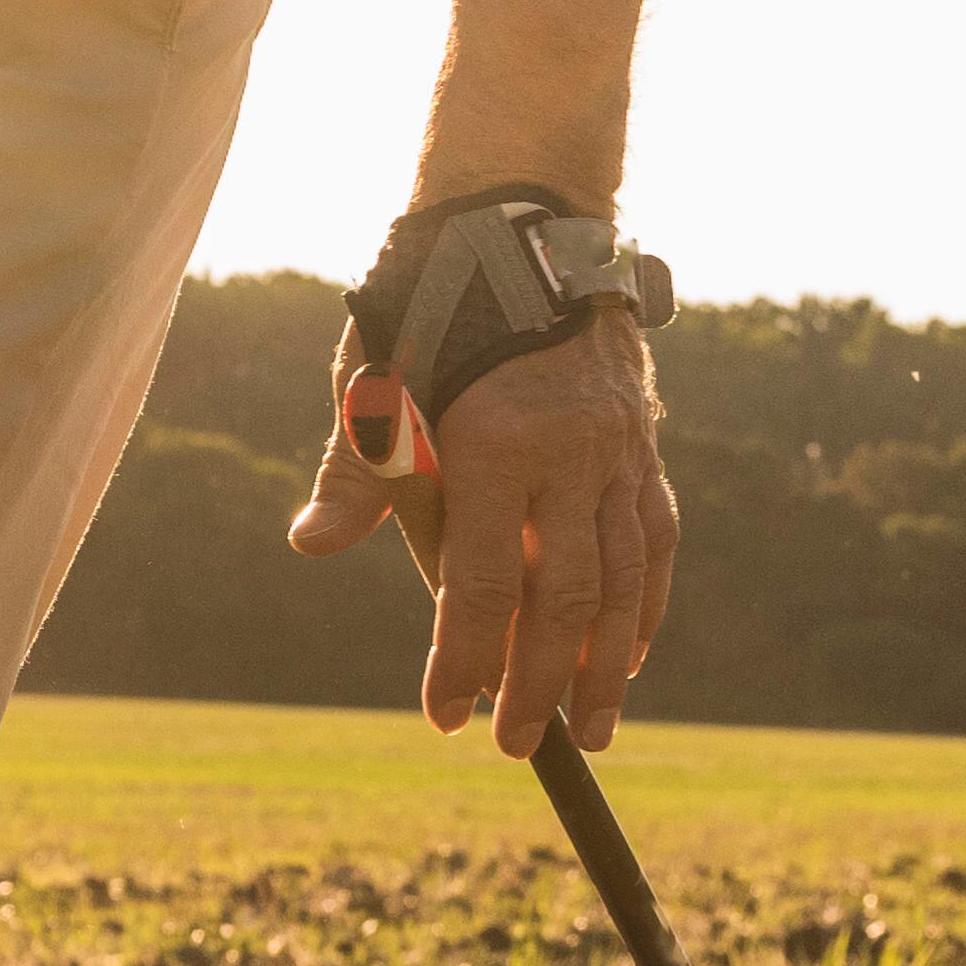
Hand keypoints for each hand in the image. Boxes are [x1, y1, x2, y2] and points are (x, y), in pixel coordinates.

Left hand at [290, 303, 679, 749]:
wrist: (521, 220)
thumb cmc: (427, 302)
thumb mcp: (375, 374)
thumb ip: (357, 470)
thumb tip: (311, 545)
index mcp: (495, 442)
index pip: (481, 582)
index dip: (464, 659)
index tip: (445, 717)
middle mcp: (570, 454)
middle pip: (565, 597)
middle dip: (541, 683)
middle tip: (515, 744)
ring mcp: (618, 449)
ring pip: (625, 577)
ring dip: (610, 663)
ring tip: (592, 728)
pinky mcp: (642, 443)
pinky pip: (654, 538)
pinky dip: (646, 602)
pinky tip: (632, 651)